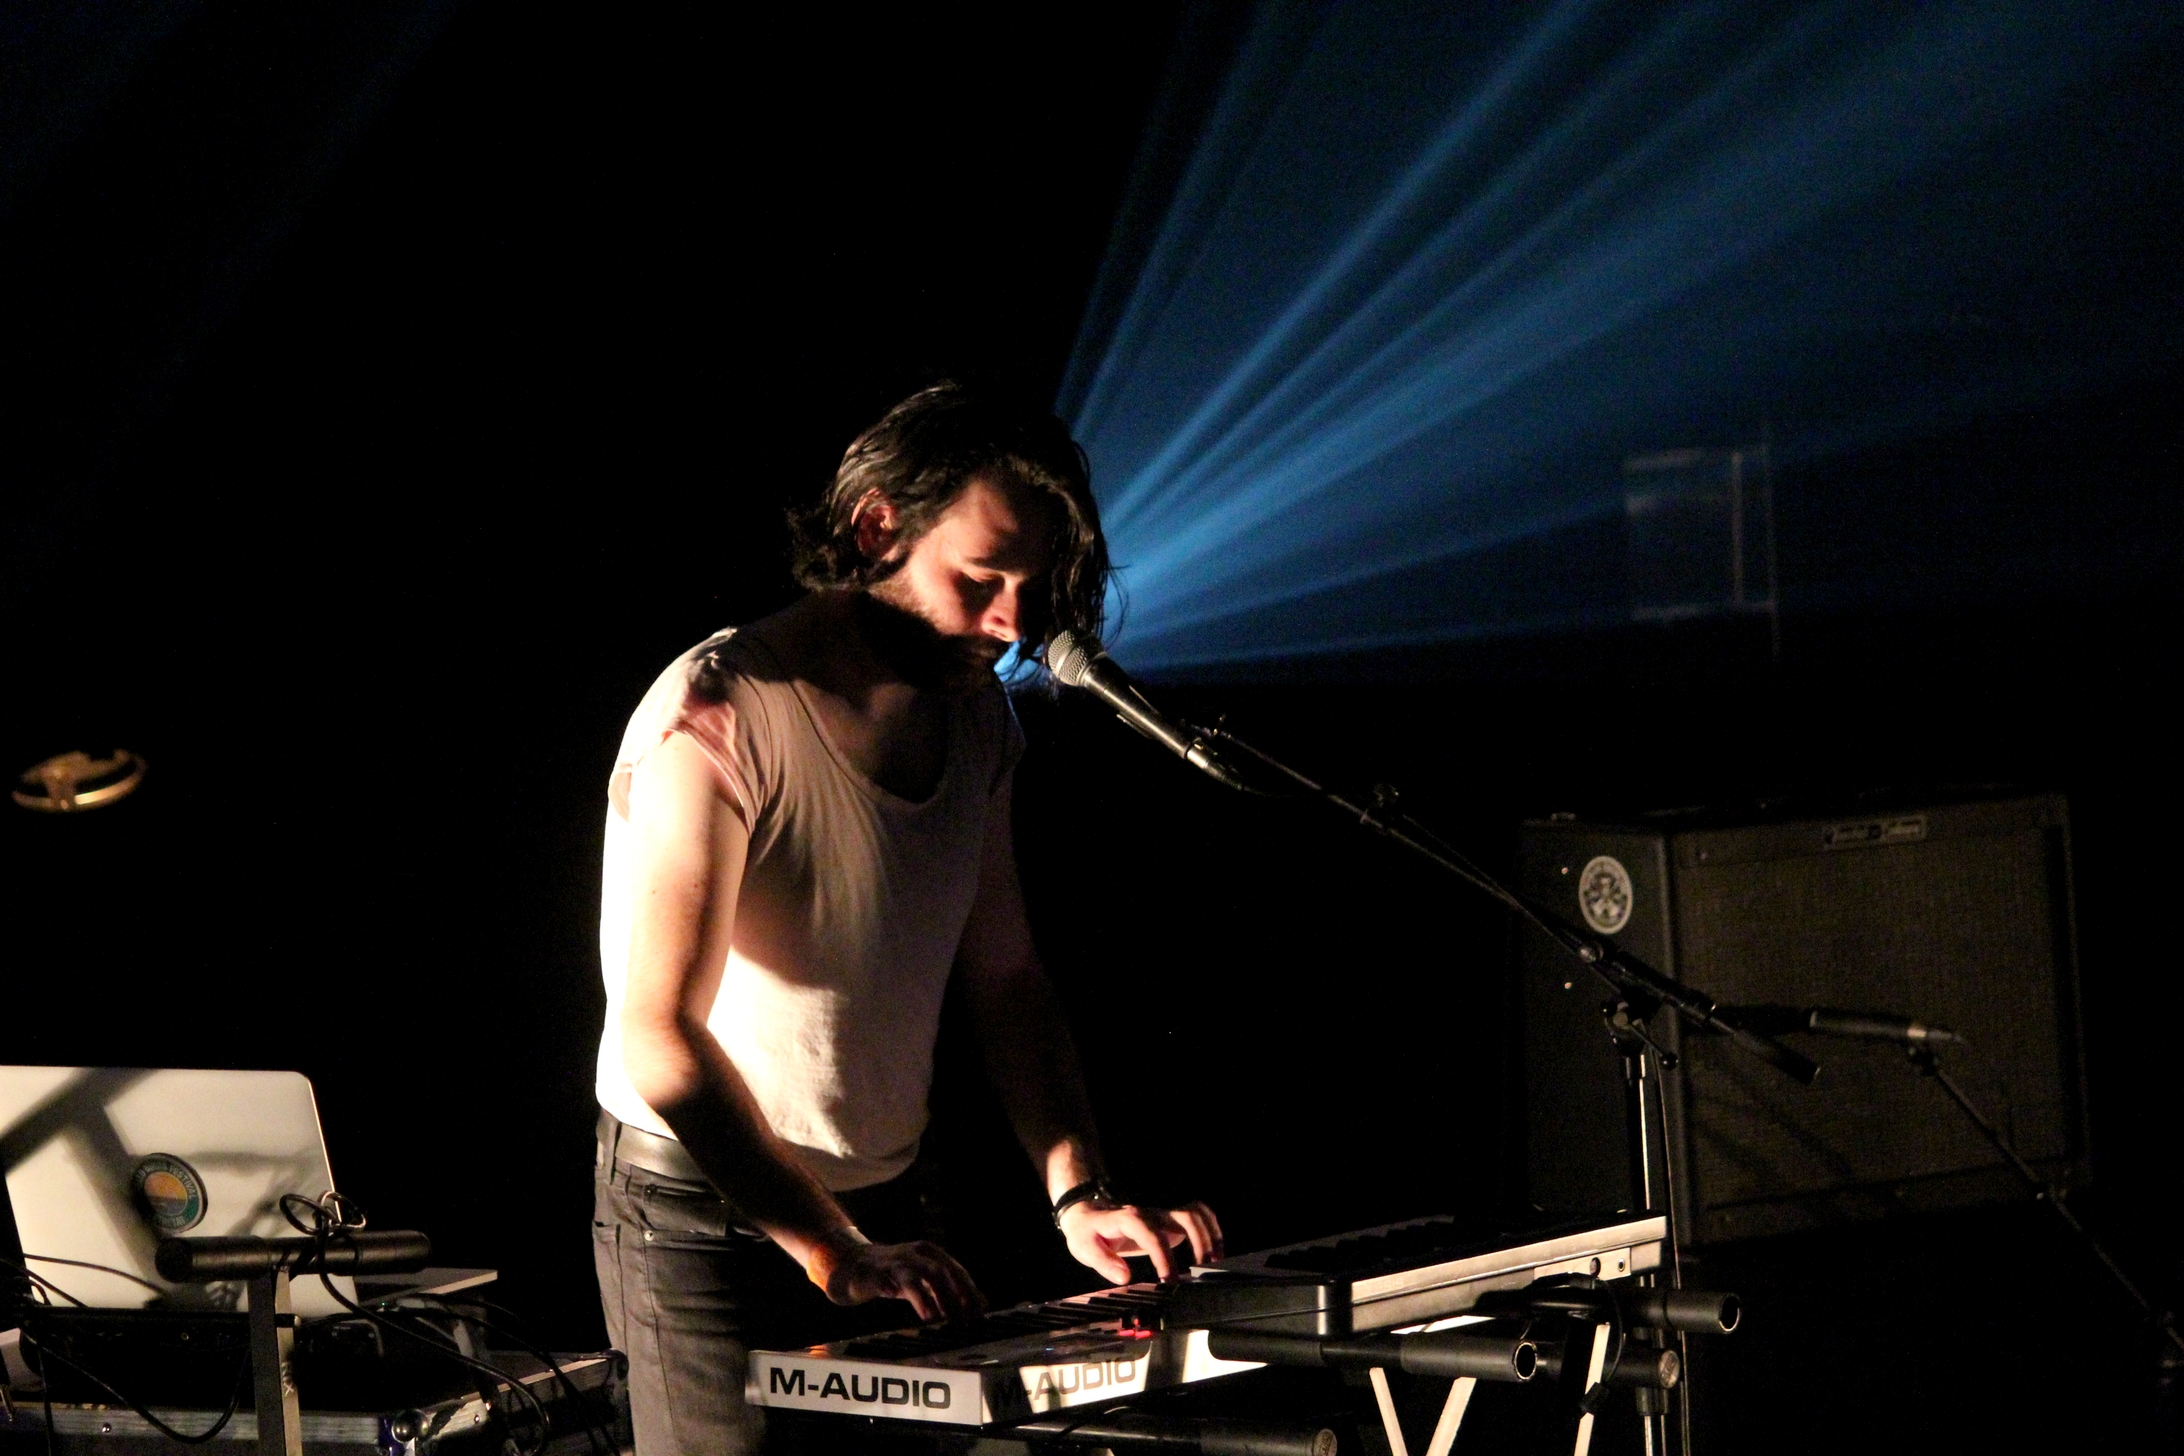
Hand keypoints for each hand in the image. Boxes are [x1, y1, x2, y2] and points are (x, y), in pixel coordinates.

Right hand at [809, 1235, 984, 1323]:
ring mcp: (891, 1263)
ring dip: (925, 1297)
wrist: (853, 1265)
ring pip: (912, 1277)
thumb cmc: (895, 1274)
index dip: (969, 1291)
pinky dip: (888, 1288)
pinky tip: (892, 1297)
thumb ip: (948, 1290)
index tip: (979, 1312)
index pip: (955, 1270)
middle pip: (938, 1273)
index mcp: (929, 1253)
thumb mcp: (924, 1279)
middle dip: (952, 1298)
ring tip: (932, 1317)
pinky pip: (881, 1281)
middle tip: (960, 1322)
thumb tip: (980, 1305)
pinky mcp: (870, 1273)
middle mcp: (913, 1255)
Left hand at [1059, 1199, 1223, 1283]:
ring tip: (1215, 1263)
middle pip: (1185, 1217)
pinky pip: (1196, 1215)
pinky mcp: (1168, 1221)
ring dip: (1210, 1235)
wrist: (1086, 1213)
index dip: (1165, 1259)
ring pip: (1195, 1214)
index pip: (1153, 1236)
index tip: (1170, 1282)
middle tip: (1202, 1272)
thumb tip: (1125, 1276)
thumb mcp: (1084, 1248)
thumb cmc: (1087, 1233)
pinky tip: (1214, 1251)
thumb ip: (1103, 1262)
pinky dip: (1210, 1229)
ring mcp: (1161, 1216)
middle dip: (1200, 1243)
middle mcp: (1149, 1214)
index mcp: (1129, 1220)